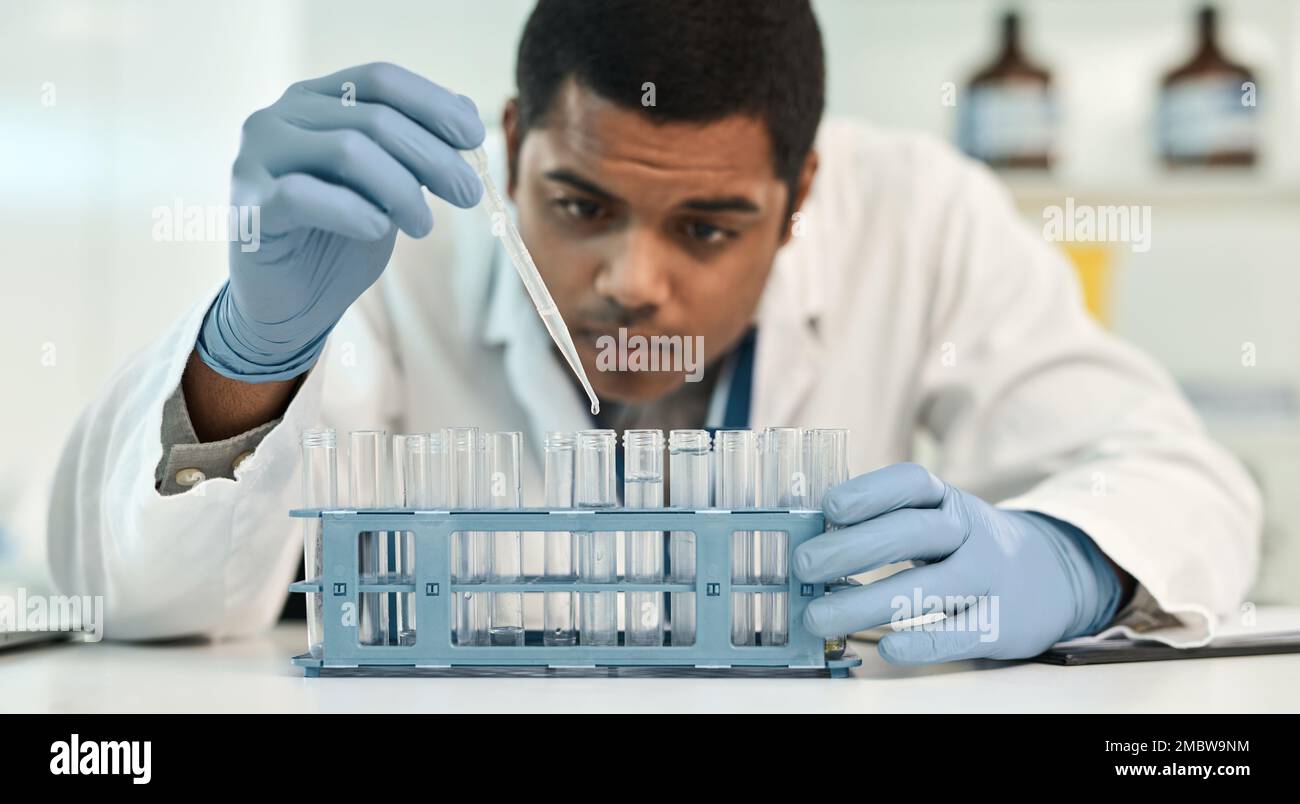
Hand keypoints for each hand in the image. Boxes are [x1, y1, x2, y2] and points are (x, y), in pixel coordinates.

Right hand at [197, 62, 485, 380]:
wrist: (293, 304)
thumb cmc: (342, 239)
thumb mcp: (390, 187)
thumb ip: (415, 147)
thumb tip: (465, 109)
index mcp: (314, 101)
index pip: (380, 79)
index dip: (433, 104)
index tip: (475, 137)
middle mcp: (278, 118)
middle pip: (373, 117)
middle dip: (433, 156)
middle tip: (468, 194)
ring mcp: (255, 160)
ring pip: (346, 150)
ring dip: (401, 189)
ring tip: (423, 226)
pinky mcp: (247, 207)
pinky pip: (303, 196)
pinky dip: (353, 212)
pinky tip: (378, 229)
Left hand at [793, 463, 1123, 663]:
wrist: (1054, 577)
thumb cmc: (965, 546)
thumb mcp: (936, 519)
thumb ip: (881, 520)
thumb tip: (804, 526)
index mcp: (948, 500)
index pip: (912, 484)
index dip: (871, 492)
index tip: (829, 507)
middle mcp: (970, 534)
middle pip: (912, 533)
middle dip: (853, 548)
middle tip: (804, 565)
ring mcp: (987, 578)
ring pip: (927, 588)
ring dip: (867, 602)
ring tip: (816, 617)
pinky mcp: (998, 625)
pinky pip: (956, 634)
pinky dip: (921, 641)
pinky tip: (885, 647)